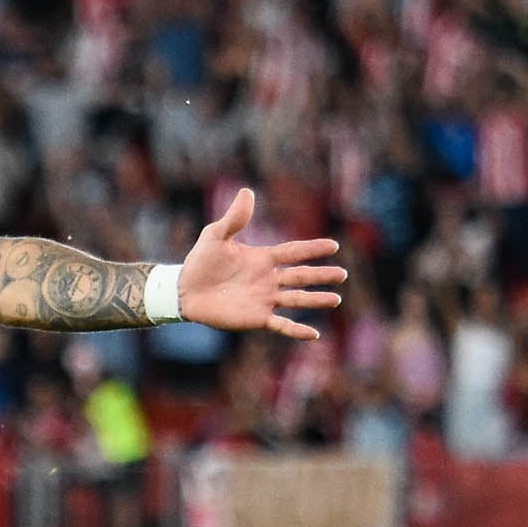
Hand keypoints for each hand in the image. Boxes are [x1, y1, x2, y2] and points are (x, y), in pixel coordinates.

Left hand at [174, 190, 348, 338]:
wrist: (184, 290)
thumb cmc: (200, 261)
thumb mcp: (216, 235)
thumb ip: (235, 217)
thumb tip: (247, 192)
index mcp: (262, 259)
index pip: (293, 252)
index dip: (312, 249)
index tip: (334, 246)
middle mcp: (268, 279)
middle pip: (301, 276)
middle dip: (322, 275)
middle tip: (343, 274)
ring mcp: (264, 299)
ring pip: (297, 300)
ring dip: (316, 300)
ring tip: (336, 299)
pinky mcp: (256, 318)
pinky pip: (281, 325)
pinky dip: (297, 330)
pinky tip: (314, 335)